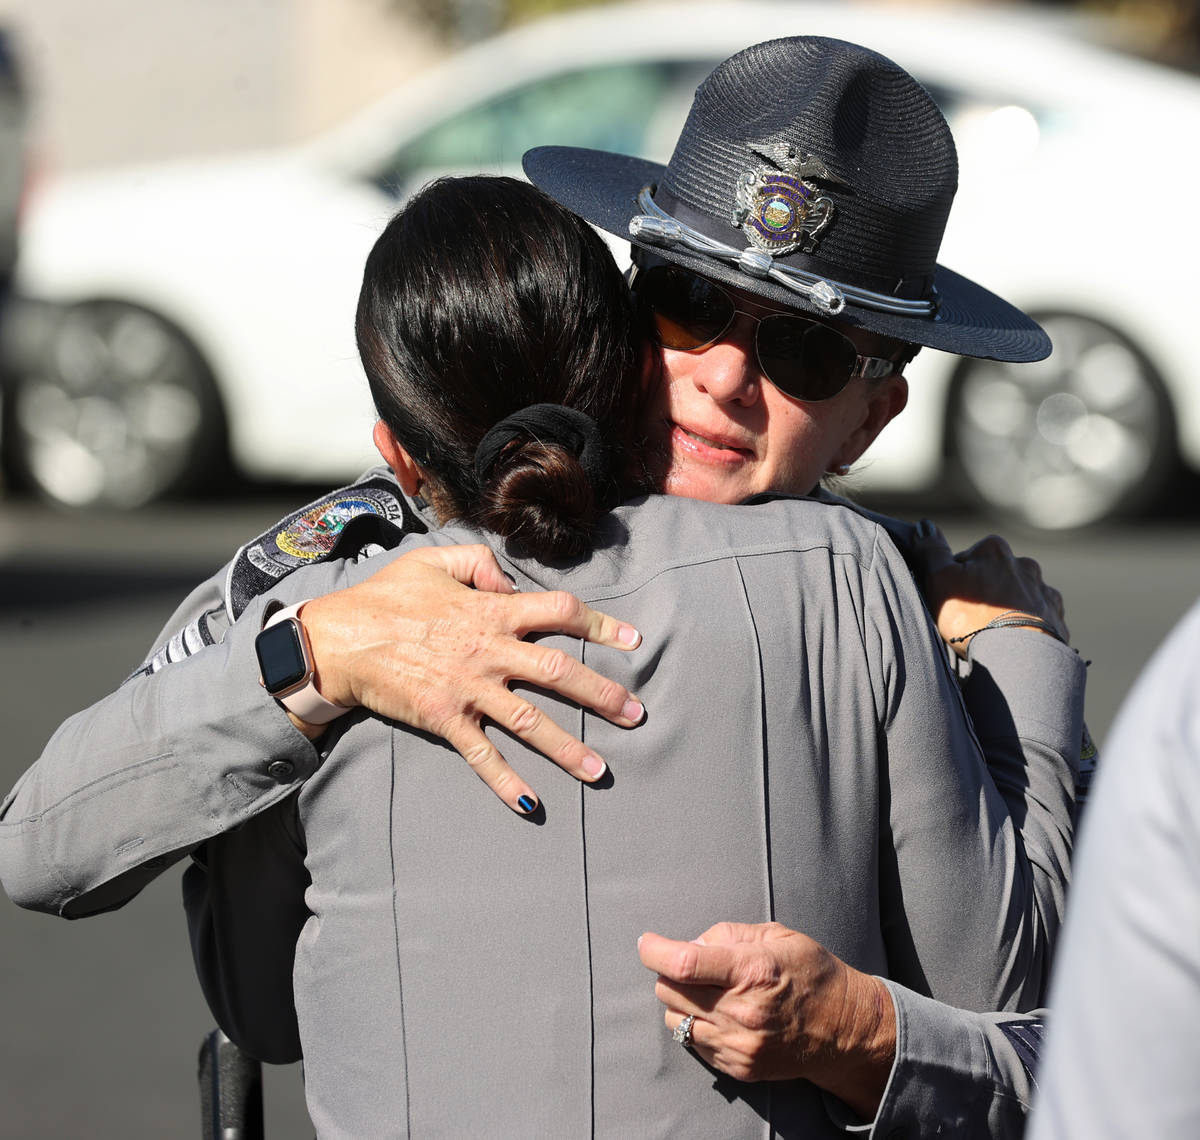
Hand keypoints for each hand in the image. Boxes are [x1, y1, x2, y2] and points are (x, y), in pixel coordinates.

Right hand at [296, 544, 644, 812]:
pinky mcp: (445, 719)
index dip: (602, 625)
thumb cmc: (386, 596)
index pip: (560, 612)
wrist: (339, 639)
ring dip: (568, 748)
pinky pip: (483, 756)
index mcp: (492, 610)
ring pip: (530, 722)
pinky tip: (532, 805)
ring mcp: (469, 688)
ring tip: (601, 771)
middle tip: (637, 715)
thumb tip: (512, 583)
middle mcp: (489, 650)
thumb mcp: (435, 561)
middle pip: (560, 673)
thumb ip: (481, 565)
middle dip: (603, 695)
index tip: (633, 641)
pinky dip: (507, 782)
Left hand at [638, 922, 894, 1121]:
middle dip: (669, 973)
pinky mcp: (739, 1067)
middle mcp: (741, 1011)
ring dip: (680, 1001)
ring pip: (674, 1020)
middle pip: (670, 992)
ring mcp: (739, 1045)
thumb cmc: (812, 973)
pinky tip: (720, 1014)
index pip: (684, 964)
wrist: (845, 1030)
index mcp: (751, 970)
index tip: (647, 943)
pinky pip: (693, 1043)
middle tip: (690, 965)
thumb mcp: (777, 936)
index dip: (655, 951)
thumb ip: (728, 934)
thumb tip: (690, 944)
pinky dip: (696, 1025)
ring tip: (707, 991)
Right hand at [908, 520, 1067, 656]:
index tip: (949, 600)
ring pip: (1018, 594)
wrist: (1018, 654)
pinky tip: (1015, 639)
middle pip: (994, 575)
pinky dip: (1027, 624)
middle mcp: (1023, 564)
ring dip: (1008, 606)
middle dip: (984, 591)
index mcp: (993, 549)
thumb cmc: (973, 616)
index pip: (965, 558)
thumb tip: (924, 525)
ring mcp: (1042, 590)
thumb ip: (931, 550)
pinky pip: (1039, 616)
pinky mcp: (1055, 616)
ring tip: (993, 632)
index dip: (953, 579)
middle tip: (969, 618)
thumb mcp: (939, 579)